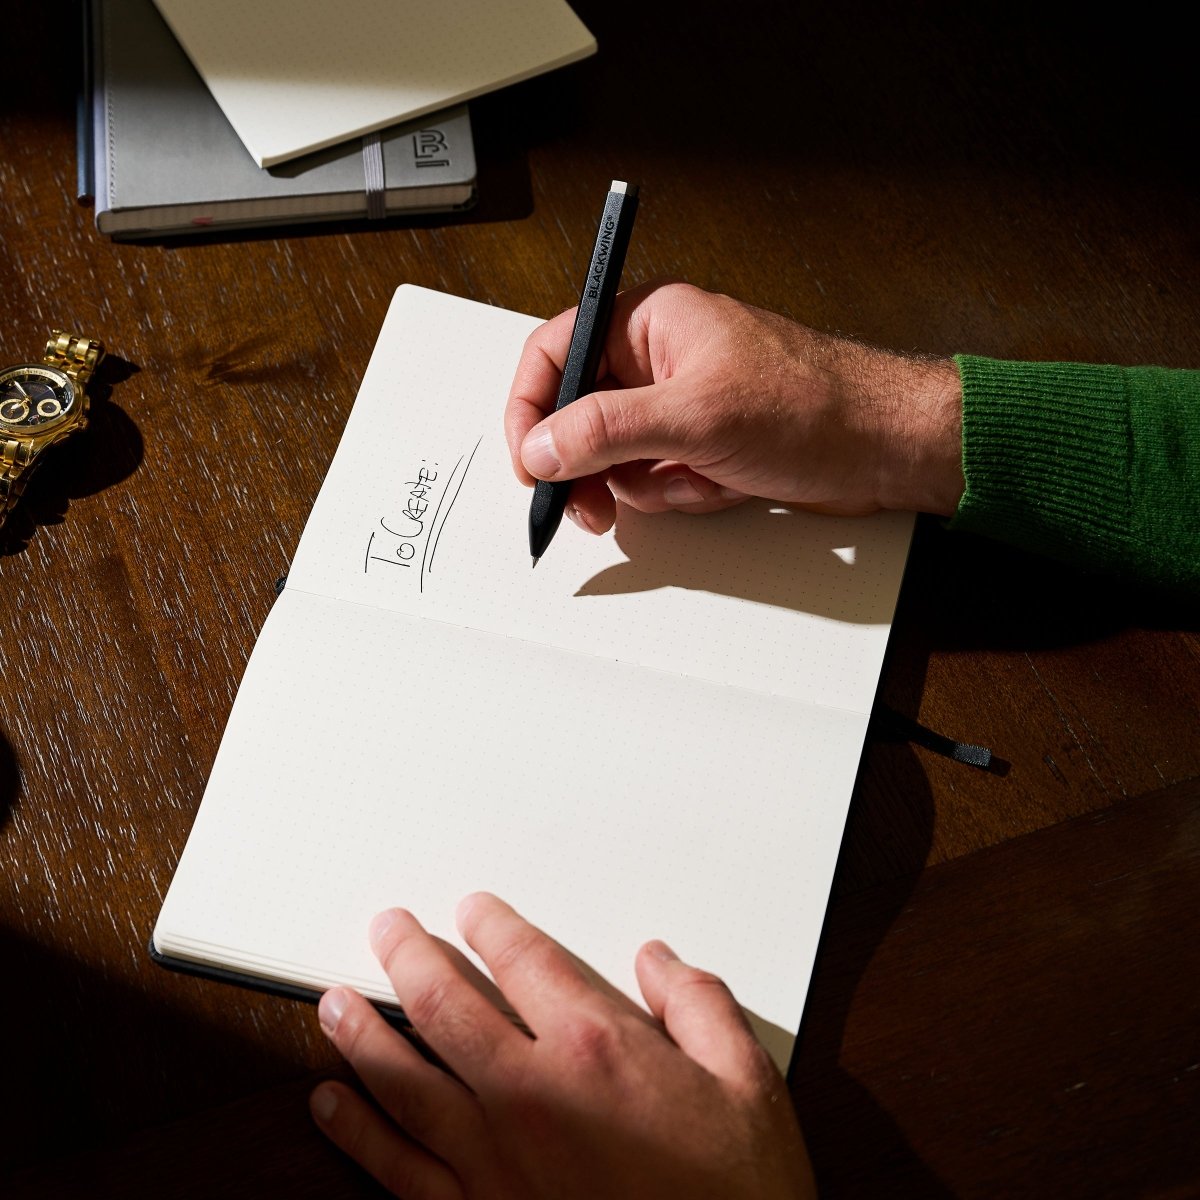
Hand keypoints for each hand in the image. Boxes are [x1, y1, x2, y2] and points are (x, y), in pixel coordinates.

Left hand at [311, 893, 814, 1198]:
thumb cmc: (734, 1198)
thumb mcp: (748, 1085)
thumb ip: (702, 1006)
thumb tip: (661, 962)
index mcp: (597, 1049)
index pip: (524, 959)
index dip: (492, 925)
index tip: (475, 912)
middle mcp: (532, 1095)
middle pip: (444, 1003)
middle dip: (407, 955)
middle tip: (387, 930)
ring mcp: (493, 1161)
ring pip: (402, 1078)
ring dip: (361, 1034)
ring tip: (334, 1002)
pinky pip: (395, 1168)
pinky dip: (355, 1130)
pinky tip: (329, 1104)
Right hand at [505, 279, 963, 534]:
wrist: (884, 447)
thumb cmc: (813, 405)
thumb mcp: (695, 417)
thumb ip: (606, 431)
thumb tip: (541, 447)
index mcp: (650, 321)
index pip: (556, 352)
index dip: (532, 409)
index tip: (530, 462)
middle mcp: (659, 358)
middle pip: (581, 415)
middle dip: (594, 465)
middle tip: (593, 505)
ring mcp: (681, 404)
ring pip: (618, 457)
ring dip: (650, 483)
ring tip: (696, 478)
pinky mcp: (702, 443)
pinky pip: (659, 478)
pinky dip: (683, 492)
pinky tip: (724, 483)